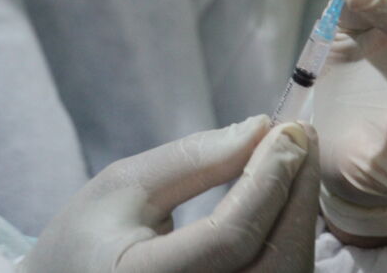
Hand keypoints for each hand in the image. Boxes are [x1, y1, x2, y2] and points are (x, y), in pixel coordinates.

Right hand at [18, 116, 319, 272]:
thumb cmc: (86, 241)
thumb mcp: (122, 188)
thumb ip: (191, 159)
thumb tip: (259, 129)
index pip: (230, 237)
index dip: (267, 179)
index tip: (286, 128)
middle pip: (274, 260)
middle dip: (296, 192)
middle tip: (300, 135)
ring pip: (286, 271)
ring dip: (298, 211)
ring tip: (293, 158)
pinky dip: (287, 233)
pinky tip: (281, 195)